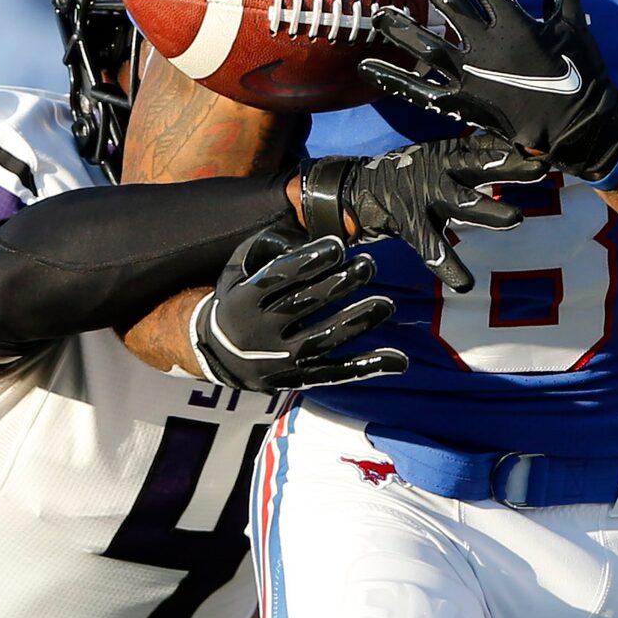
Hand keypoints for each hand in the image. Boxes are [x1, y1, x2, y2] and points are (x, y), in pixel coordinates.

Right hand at [191, 230, 407, 391]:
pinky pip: (336, 374)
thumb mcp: (238, 268)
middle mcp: (258, 334)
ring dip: (357, 321)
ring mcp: (280, 361)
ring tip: (385, 304)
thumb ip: (268, 248)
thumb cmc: (239, 299)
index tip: (338, 246)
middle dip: (339, 285)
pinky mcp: (298, 380)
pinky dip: (368, 367)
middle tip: (367, 265)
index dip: (308, 262)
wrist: (219, 354)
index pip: (277, 279)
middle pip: (304, 306)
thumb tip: (305, 237)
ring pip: (323, 340)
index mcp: (242, 301)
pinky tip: (398, 359)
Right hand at [301, 132, 534, 292]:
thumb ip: (474, 157)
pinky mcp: (410, 222)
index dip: (516, 147)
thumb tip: (519, 150)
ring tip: (514, 217)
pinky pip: (432, 247)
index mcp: (450, 153)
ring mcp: (425, 196)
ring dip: (489, 209)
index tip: (545, 147)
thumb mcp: (441, 157)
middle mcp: (440, 170)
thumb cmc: (408, 174)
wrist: (357, 189)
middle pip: (480, 166)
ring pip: (462, 202)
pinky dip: (449, 267)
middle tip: (538, 170)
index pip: (488, 145)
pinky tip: (465, 283)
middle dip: (509, 167)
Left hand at [359, 0, 617, 183]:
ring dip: (400, 26)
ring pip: (425, 44)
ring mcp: (470, 74)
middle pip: (447, 5)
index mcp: (513, 21)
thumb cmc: (580, 69)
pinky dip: (392, 79)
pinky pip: (420, 90)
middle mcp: (485, 44)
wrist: (578, 124)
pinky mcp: (461, 102)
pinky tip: (368, 67)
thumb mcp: (572, 18)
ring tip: (381, 13)